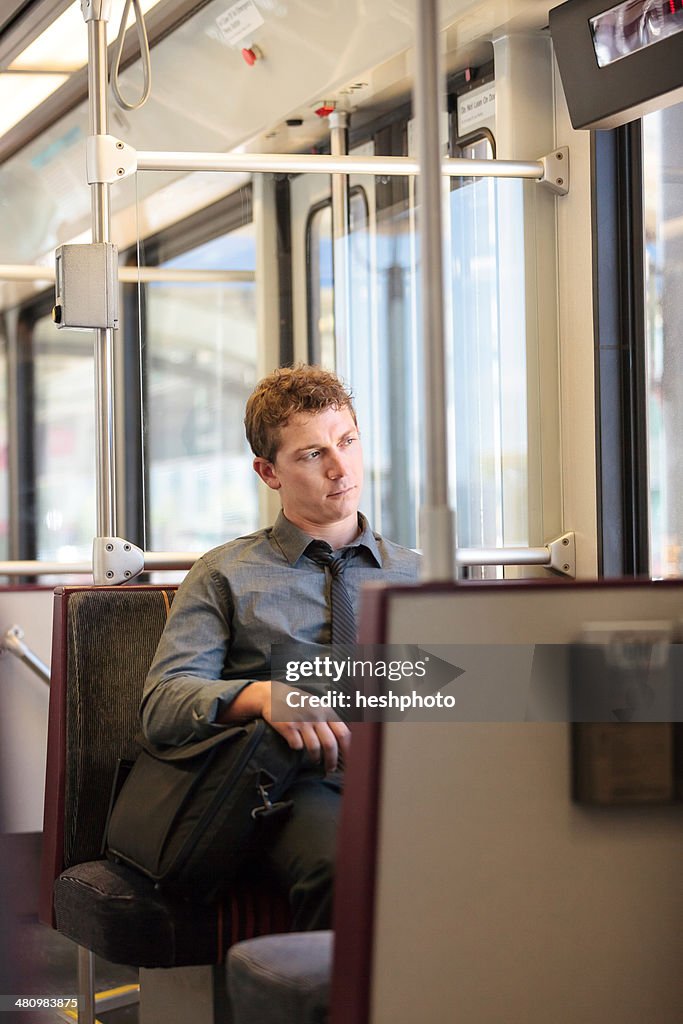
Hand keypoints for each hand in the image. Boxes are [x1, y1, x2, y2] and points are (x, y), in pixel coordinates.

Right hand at [225, 680, 349, 771]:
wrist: (272, 694)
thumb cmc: (298, 702)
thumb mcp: (317, 705)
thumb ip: (329, 719)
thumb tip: (345, 739)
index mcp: (326, 710)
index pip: (343, 733)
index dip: (348, 749)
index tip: (349, 761)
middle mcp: (316, 715)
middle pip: (330, 744)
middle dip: (332, 760)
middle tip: (331, 768)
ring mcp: (301, 721)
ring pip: (314, 747)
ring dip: (316, 758)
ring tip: (316, 761)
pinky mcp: (287, 726)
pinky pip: (297, 745)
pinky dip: (298, 748)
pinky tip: (297, 745)